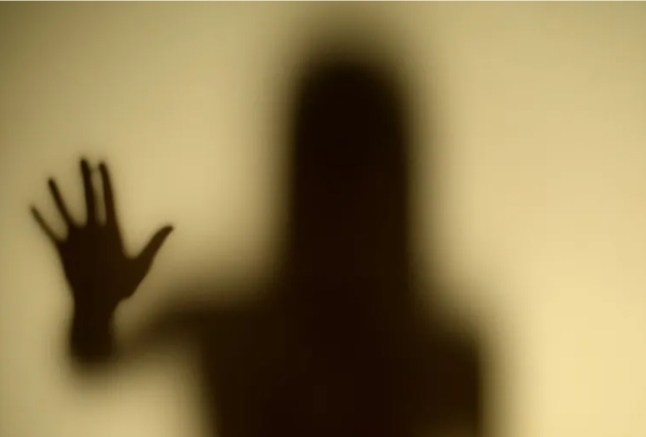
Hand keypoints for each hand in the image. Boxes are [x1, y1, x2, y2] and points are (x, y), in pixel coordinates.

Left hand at [31, 159, 172, 316]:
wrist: (94, 304)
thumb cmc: (121, 286)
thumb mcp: (142, 264)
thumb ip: (155, 243)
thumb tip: (170, 225)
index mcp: (110, 231)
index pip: (108, 199)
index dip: (104, 180)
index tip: (101, 164)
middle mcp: (91, 230)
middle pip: (87, 199)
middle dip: (85, 179)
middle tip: (82, 160)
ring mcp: (74, 239)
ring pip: (64, 212)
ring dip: (57, 195)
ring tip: (50, 179)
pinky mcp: (61, 250)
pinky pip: (49, 232)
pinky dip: (40, 220)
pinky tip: (32, 207)